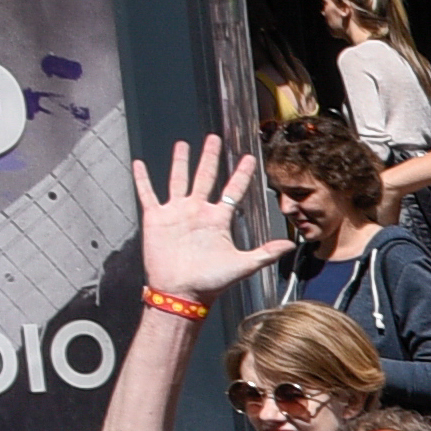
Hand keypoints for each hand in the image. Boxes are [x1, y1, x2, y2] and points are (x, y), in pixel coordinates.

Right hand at [131, 139, 282, 301]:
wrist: (181, 291)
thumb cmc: (211, 282)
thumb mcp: (243, 265)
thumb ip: (266, 252)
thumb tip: (292, 244)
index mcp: (218, 219)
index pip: (232, 190)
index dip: (242, 174)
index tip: (250, 157)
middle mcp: (198, 211)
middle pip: (206, 177)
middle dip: (211, 157)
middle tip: (215, 138)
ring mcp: (176, 212)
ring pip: (178, 179)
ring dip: (181, 162)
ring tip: (183, 144)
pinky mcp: (155, 218)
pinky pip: (147, 193)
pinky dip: (142, 179)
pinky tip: (139, 163)